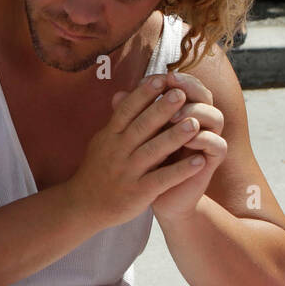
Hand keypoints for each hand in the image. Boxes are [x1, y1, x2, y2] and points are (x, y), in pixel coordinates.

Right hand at [67, 75, 208, 230]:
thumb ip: (116, 120)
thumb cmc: (97, 170)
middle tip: (181, 93)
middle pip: (141, 127)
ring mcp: (127, 172)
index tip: (160, 79)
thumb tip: (122, 92)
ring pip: (153, 152)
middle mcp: (117, 152)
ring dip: (175, 137)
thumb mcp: (101, 142)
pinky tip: (200, 161)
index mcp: (109, 136)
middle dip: (161, 109)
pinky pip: (162, 180)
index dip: (143, 94)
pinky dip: (181, 171)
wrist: (85, 206)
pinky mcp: (138, 193)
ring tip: (195, 123)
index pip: (126, 111)